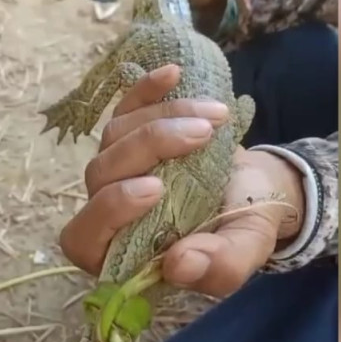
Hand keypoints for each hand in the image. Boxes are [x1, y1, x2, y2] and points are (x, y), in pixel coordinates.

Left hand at [59, 64, 304, 297]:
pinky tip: (173, 73)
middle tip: (203, 134)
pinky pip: (126, 107)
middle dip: (149, 148)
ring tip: (217, 116)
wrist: (257, 192)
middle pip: (100, 176)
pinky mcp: (132, 134)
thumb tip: (178, 265)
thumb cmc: (243, 229)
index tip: (156, 188)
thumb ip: (218, 268)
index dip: (109, 211)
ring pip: (115, 137)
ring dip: (164, 119)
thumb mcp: (244, 253)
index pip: (83, 240)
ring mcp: (116, 168)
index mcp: (122, 254)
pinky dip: (146, 88)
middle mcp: (108, 212)